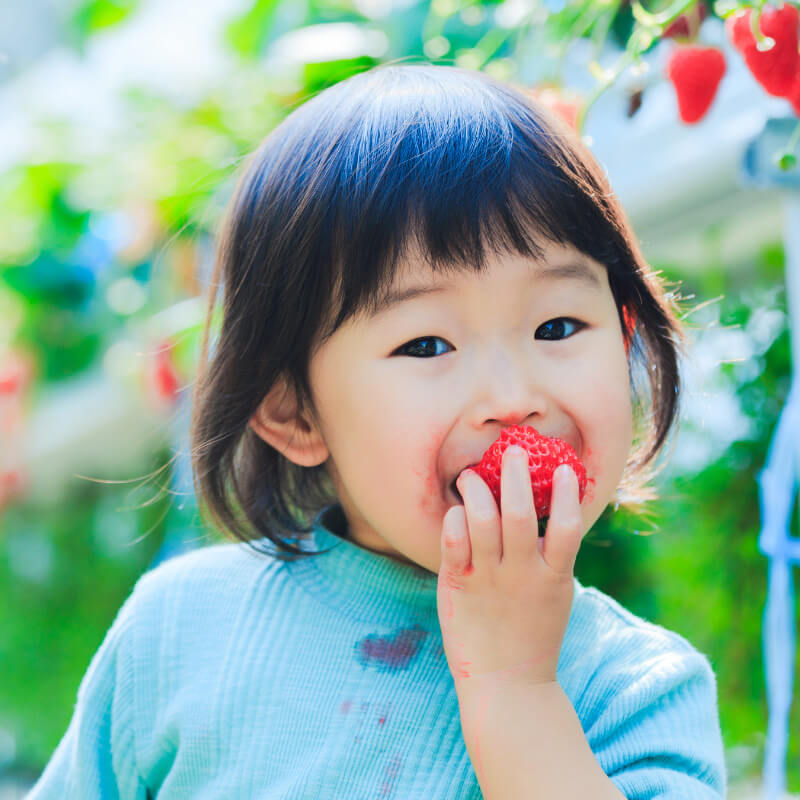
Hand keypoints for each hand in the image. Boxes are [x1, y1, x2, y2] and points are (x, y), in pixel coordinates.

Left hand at [436, 445, 582, 691]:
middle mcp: (521, 575)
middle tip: (512, 450)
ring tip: (472, 474)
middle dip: (516, 476)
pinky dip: (454, 521)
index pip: (567, 527)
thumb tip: (555, 511)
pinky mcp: (458, 587)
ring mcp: (488, 581)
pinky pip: (453, 545)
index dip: (567, 494)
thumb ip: (553, 557)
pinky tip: (456, 509)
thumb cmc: (533, 633)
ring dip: (477, 491)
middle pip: (520, 515)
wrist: (508, 686)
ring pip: (482, 523)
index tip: (565, 466)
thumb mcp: (555, 595)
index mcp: (553, 577)